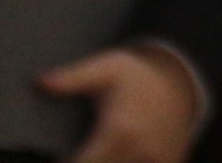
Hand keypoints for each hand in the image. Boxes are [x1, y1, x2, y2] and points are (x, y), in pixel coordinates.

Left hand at [37, 43, 203, 162]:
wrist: (182, 84)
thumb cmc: (138, 77)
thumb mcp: (107, 67)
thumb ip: (72, 77)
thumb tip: (39, 82)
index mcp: (119, 132)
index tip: (56, 155)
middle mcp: (139, 153)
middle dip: (84, 161)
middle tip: (79, 151)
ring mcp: (155, 162)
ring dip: (103, 161)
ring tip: (99, 149)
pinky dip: (126, 160)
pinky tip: (117, 153)